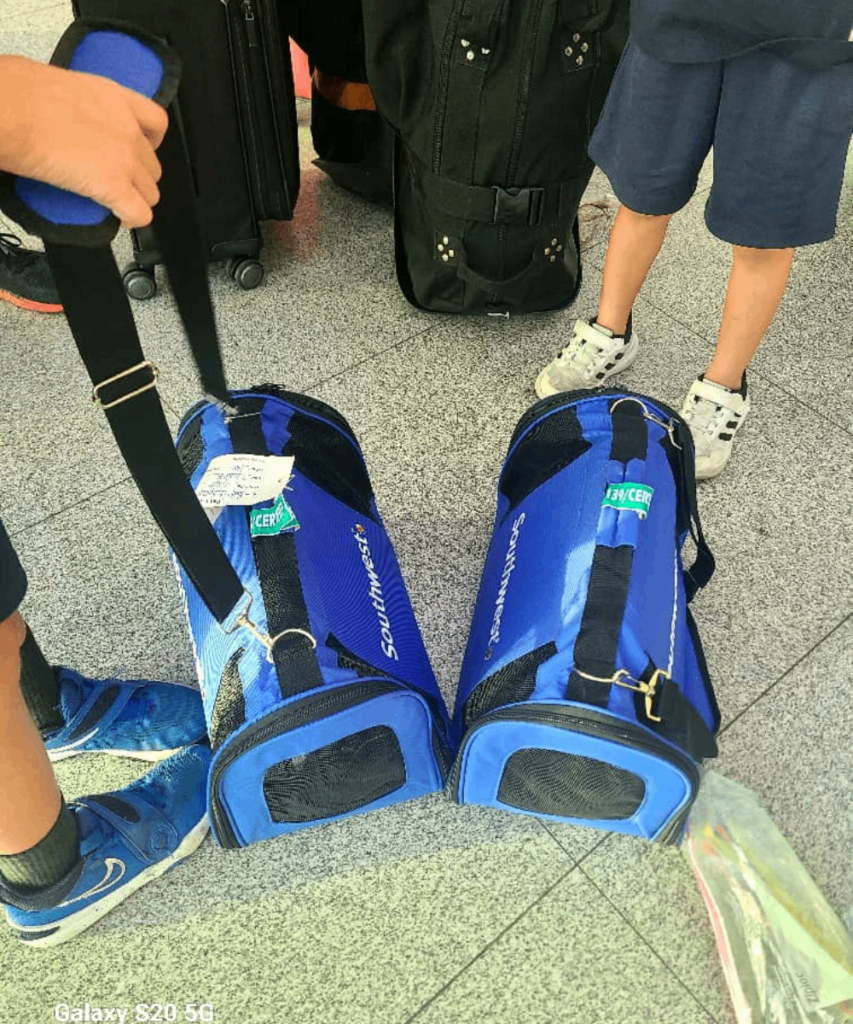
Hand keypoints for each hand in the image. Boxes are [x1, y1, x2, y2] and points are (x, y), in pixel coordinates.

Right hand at [0, 55, 167, 227]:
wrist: (11, 111)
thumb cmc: (20, 95)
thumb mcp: (62, 88)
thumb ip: (81, 107)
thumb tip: (70, 118)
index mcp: (115, 98)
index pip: (156, 123)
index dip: (151, 143)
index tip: (140, 150)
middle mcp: (127, 129)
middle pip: (152, 165)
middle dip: (137, 177)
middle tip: (117, 179)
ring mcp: (125, 159)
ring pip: (150, 193)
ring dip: (135, 199)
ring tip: (114, 201)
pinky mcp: (114, 186)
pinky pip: (140, 214)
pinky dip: (132, 219)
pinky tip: (119, 218)